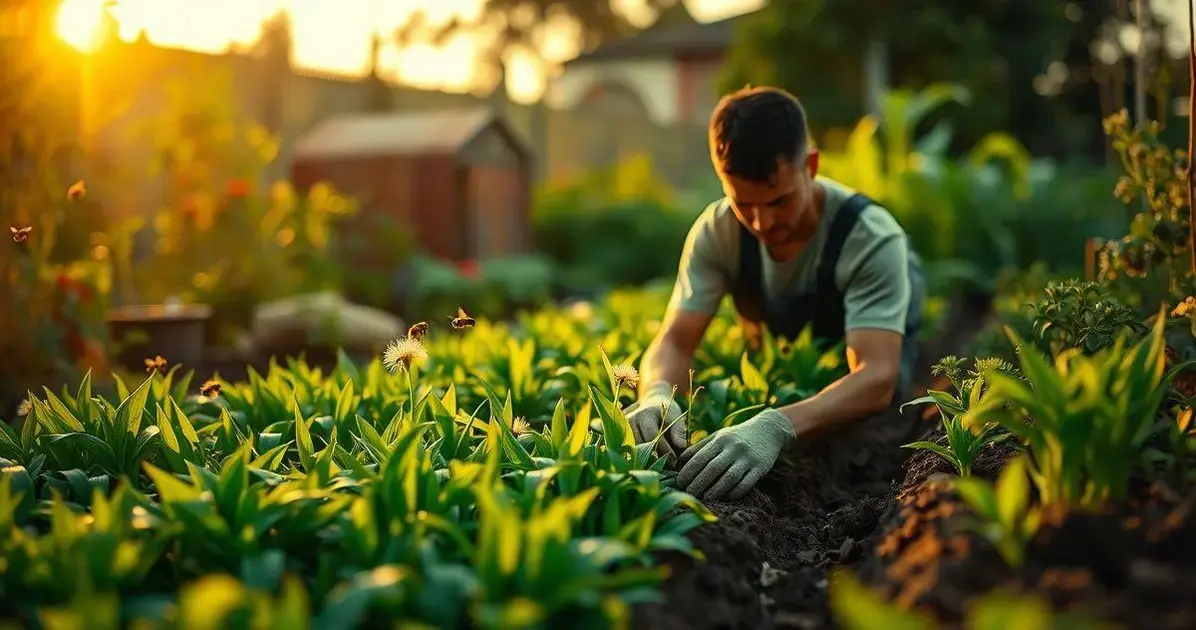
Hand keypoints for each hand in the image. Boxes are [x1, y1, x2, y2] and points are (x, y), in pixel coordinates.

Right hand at [623, 382, 686, 457]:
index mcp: (644, 414)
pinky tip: (649, 462)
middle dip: (655, 457)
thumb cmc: (666, 412)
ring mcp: (622, 430)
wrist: (651, 404)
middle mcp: (629, 421)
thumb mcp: (675, 416)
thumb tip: (682, 446)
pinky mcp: (619, 437)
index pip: (652, 436)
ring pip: (633, 451)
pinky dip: (639, 459)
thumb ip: (679, 430)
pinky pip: (628, 453)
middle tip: (668, 465)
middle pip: (641, 446)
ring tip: (660, 463)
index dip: (664, 449)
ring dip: (646, 459)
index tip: (675, 460)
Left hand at [675, 408, 794, 500]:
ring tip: (706, 498)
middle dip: (699, 483)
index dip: (688, 471)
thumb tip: (680, 460)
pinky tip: (727, 497)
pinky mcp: (760, 467)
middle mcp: (733, 448)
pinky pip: (747, 483)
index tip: (680, 483)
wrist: (768, 429)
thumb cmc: (737, 436)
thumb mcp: (719, 436)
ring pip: (730, 477)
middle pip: (713, 468)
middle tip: (689, 494)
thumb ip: (700, 447)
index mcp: (720, 440)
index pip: (700, 457)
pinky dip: (736, 492)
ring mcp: (748, 458)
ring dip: (716, 490)